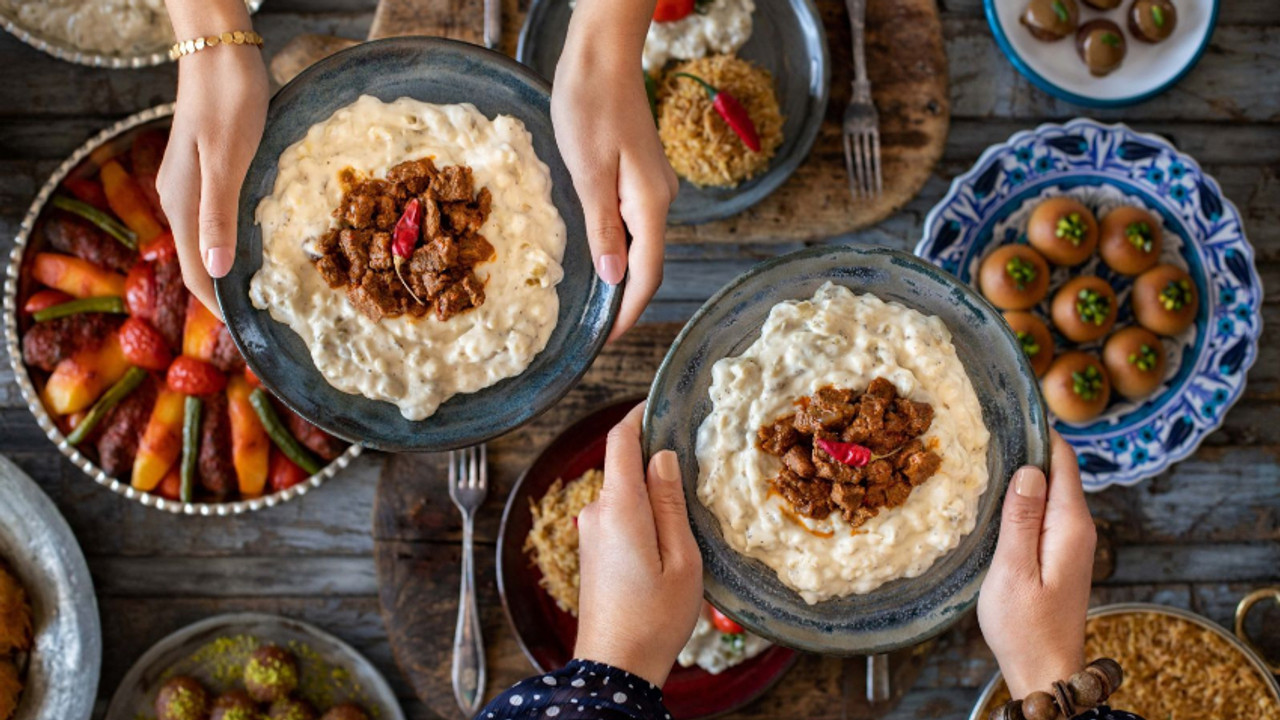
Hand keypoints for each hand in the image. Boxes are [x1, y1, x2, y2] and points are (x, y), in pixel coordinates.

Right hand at [157, 2, 268, 317]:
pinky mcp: (205, 170)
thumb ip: (218, 218)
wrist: (220, 54)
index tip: (248, 336)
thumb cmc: (228, 104)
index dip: (219, 307)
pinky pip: (215, 220)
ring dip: (230, 270)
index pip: (195, 273)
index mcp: (181, 204)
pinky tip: (257, 246)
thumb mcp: (227, 163)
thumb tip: (215, 273)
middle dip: (225, 295)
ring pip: (206, 242)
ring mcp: (190, 185)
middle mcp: (179, 199)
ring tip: (262, 295)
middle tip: (263, 323)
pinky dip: (233, 242)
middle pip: (198, 262)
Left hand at [552, 0, 678, 340]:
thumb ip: (602, 227)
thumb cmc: (591, 104)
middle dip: (626, 301)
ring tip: (592, 302)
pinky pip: (634, 224)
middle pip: (649, 264)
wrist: (602, 54)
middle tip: (593, 330)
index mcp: (649, 203)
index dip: (628, 311)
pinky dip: (618, 248)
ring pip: (641, 244)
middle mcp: (659, 199)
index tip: (606, 340)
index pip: (646, 273)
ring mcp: (652, 187)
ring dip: (621, 275)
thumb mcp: (588, 171)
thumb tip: (614, 278)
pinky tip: (597, 255)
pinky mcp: (639, 175)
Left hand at [575, 403, 702, 685]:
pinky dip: (641, 515)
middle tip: (695, 462)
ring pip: (624, 495)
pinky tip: (666, 538)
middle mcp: (596, 513)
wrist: (614, 668)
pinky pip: (618, 517)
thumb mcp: (681, 558)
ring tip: (688, 510)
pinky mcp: (591, 551)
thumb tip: (661, 456)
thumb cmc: (654, 618)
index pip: (620, 441)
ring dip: (650, 494)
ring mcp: (590, 533)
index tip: (660, 402)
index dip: (638, 415)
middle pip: (624, 467)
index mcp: (619, 508)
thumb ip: (670, 502)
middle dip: (655, 460)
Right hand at [978, 431, 1096, 698]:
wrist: (1044, 671)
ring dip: (1022, 474)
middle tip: (984, 429)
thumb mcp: (1013, 570)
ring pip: (1049, 490)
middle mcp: (1077, 528)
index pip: (1063, 460)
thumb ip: (1021, 518)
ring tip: (984, 456)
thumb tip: (1029, 469)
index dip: (1040, 431)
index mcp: (1070, 525)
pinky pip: (1044, 511)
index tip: (1008, 410)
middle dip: (1026, 448)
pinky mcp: (1059, 553)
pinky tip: (996, 498)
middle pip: (1057, 471)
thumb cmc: (1025, 626)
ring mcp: (1070, 541)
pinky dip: (1023, 499)